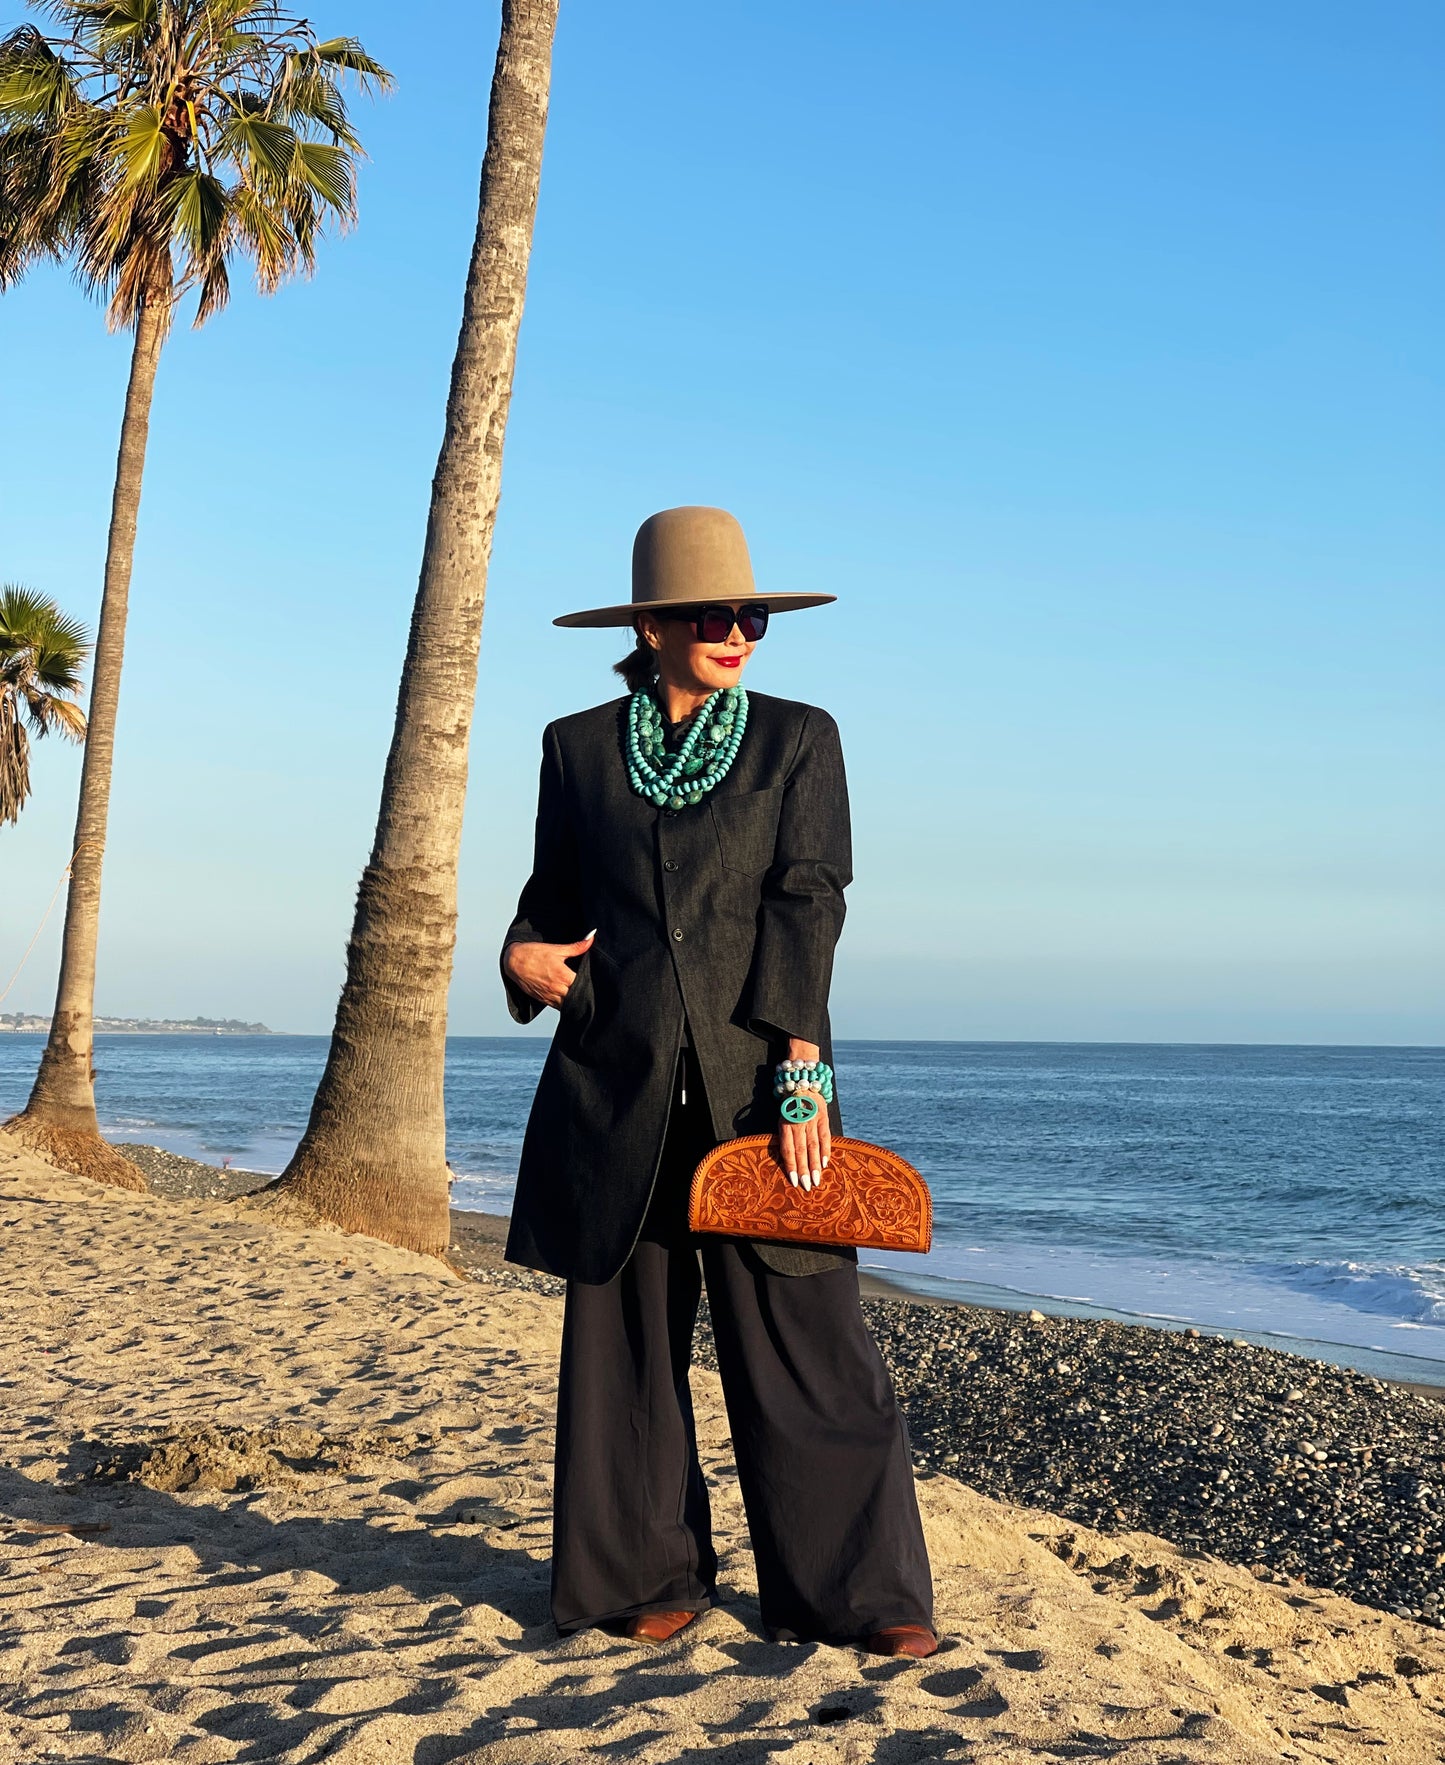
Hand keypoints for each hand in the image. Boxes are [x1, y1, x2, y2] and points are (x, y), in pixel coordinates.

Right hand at [503, 932, 594, 1007]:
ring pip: (569, 1005)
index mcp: (563, 975)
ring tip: (582, 996)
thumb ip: (577, 946)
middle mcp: (557, 988)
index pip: (584, 985)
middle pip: (577, 997)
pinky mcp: (544, 1000)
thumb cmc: (534, 954)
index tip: (598, 981)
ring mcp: (550, 996)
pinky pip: (559, 1007)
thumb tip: (592, 937)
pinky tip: (570, 999)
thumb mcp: (557, 949)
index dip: (591, 984)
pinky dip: (565, 1004)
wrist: (514, 962)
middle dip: (585, 994)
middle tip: (591, 990)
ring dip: (575, 1001)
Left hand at [778, 1037, 830, 1191]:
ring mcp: (812, 1119)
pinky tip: (826, 1163)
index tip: (794, 1181)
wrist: (802, 1078)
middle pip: (801, 1150)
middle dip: (804, 1171)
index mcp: (785, 1122)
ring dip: (815, 1165)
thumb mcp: (781, 1115)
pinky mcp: (823, 1116)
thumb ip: (784, 1133)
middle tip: (807, 1187)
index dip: (791, 1166)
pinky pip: (825, 1136)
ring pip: (814, 1146)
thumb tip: (785, 1157)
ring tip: (817, 1181)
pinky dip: (826, 1150)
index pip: (788, 1149)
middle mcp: (798, 1122)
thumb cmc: (788, 1102)